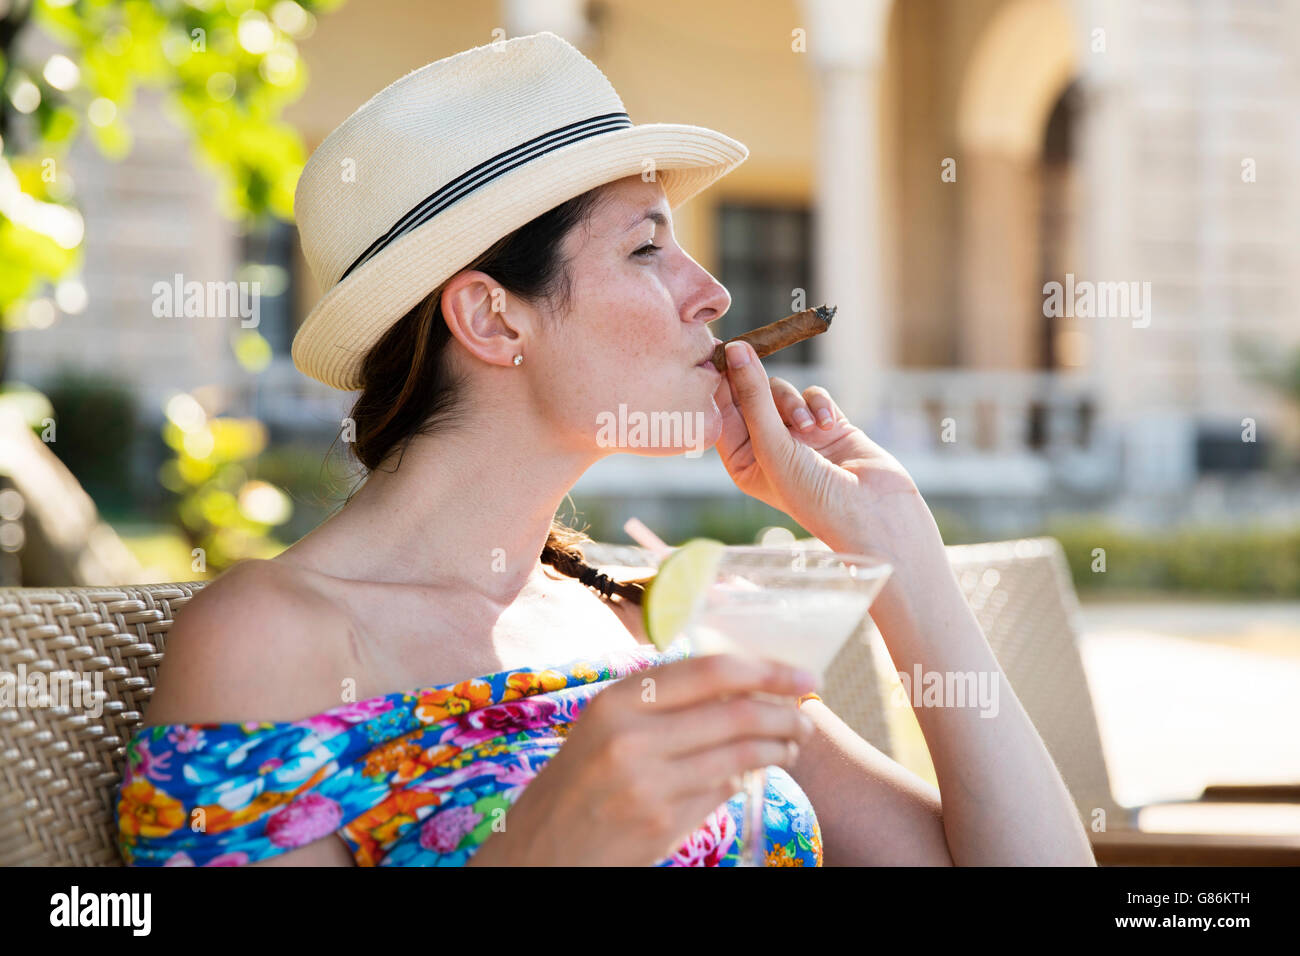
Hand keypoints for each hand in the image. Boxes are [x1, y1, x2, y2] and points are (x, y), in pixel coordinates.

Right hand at [468, 654, 815, 865]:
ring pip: (741, 754)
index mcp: (617, 700)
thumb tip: (740, 685)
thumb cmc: (574, 784)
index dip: (767, 670)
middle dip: (785, 713)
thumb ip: (660, 703)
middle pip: (737, 713)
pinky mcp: (663, 823)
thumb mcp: (602, 727)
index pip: (711, 671)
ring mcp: (649, 783)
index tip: (802, 675)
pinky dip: (746, 777)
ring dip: (778, 748)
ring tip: (792, 745)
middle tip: (807, 716)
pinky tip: (752, 772)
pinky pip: (723, 790)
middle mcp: (632, 736)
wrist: (539, 851)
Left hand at [713, 340, 938, 562]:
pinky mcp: (828, 425)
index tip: (718, 351)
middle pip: (751, 397)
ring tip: (808, 429)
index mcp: (743, 462)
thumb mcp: (772, 444)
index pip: (723, 414)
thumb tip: (735, 350)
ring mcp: (799, 436)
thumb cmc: (812, 494)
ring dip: (794, 404)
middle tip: (750, 353)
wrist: (873, 512)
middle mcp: (768, 448)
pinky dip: (819, 406)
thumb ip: (753, 396)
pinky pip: (814, 396)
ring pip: (782, 393)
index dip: (719, 384)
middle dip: (757, 388)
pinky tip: (827, 426)